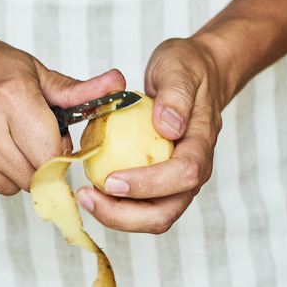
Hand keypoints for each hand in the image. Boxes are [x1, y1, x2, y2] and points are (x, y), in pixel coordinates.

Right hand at [0, 26, 125, 194]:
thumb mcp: (35, 72)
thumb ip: (78, 92)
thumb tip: (119, 86)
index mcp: (10, 97)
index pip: (51, 158)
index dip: (59, 157)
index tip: (55, 146)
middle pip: (29, 178)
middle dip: (37, 166)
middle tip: (27, 141)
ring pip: (4, 187)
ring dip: (11, 172)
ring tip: (2, 141)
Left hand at [75, 37, 224, 233]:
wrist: (197, 76)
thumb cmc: (188, 71)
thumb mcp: (180, 68)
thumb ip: (176, 95)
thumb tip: (168, 126)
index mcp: (201, 146)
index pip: (182, 175)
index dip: (148, 184)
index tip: (111, 180)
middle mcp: (193, 173)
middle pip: (164, 213)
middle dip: (124, 215)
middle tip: (87, 197)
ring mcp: (177, 184)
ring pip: (151, 218)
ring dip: (115, 216)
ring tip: (85, 197)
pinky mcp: (161, 185)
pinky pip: (139, 207)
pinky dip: (115, 206)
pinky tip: (91, 190)